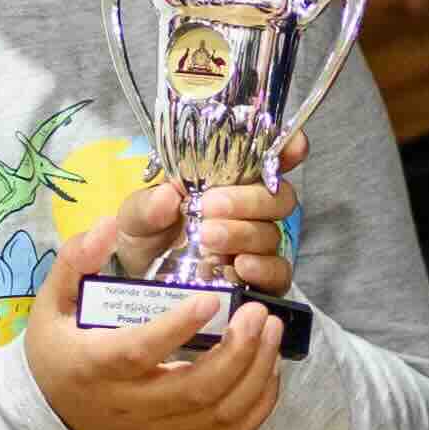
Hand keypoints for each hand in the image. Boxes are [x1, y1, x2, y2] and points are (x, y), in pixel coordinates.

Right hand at [24, 226, 286, 429]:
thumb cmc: (60, 357)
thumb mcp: (51, 308)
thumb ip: (75, 263)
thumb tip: (107, 225)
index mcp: (97, 367)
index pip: (140, 352)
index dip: (177, 328)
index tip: (210, 298)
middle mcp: (133, 404)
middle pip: (196, 389)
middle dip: (238, 350)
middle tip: (260, 310)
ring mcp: (162, 429)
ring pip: (221, 413)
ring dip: (257, 371)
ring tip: (272, 328)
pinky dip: (260, 402)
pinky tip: (269, 365)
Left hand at [83, 148, 297, 304]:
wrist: (140, 281)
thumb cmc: (146, 236)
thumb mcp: (136, 215)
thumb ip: (147, 206)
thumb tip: (168, 196)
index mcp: (230, 182)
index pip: (270, 159)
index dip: (288, 150)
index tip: (293, 148)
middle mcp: (252, 212)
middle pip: (278, 198)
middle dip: (248, 200)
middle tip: (209, 207)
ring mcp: (259, 247)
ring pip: (272, 234)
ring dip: (243, 233)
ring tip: (209, 239)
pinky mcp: (260, 281)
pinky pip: (277, 273)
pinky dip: (262, 268)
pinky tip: (240, 266)